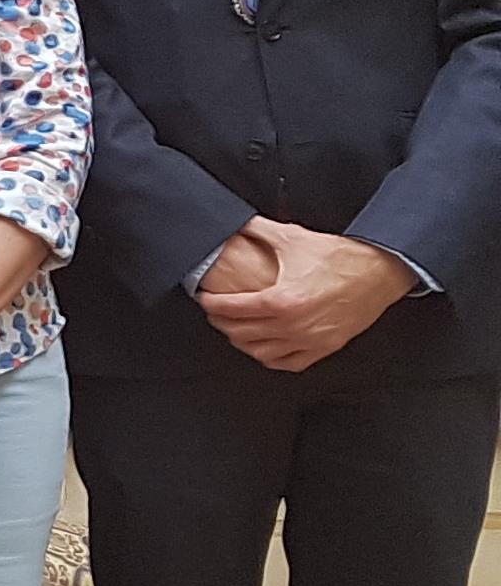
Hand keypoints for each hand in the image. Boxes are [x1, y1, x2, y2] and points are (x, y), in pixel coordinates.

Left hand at [200, 220, 416, 373]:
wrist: (380, 271)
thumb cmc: (340, 257)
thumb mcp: (292, 238)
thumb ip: (257, 230)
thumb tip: (234, 222)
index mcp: (281, 300)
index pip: (230, 310)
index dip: (211, 303)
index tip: (204, 297)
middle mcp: (294, 326)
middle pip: (240, 333)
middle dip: (221, 322)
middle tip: (215, 311)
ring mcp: (310, 340)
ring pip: (261, 352)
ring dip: (242, 341)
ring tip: (235, 327)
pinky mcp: (326, 347)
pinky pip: (289, 363)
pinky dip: (271, 356)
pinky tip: (264, 344)